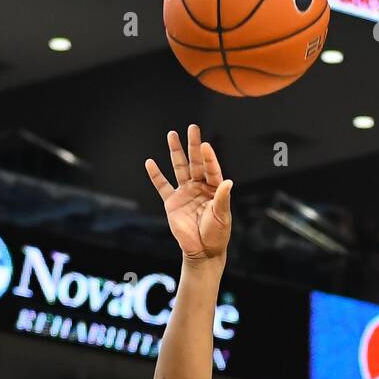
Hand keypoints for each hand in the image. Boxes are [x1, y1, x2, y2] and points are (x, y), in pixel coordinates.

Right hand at [145, 124, 231, 261]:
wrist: (202, 251)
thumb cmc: (217, 234)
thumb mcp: (222, 217)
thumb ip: (222, 199)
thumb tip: (228, 182)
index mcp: (214, 188)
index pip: (211, 169)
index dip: (208, 158)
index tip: (205, 146)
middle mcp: (199, 186)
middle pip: (195, 162)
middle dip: (193, 145)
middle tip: (192, 128)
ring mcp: (185, 193)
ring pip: (179, 168)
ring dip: (176, 152)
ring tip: (172, 135)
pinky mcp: (172, 202)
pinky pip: (162, 186)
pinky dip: (156, 175)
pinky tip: (150, 163)